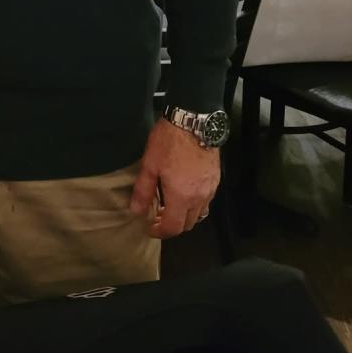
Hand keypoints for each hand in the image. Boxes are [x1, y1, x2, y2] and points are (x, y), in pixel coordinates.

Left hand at [129, 119, 219, 237]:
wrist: (193, 121)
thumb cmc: (169, 141)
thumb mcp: (150, 164)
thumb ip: (143, 190)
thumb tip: (136, 210)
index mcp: (181, 197)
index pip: (173, 227)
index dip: (160, 232)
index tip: (150, 228)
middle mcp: (199, 197)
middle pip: (187, 224)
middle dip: (172, 224)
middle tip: (157, 216)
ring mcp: (210, 189)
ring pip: (199, 214)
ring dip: (184, 215)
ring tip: (170, 205)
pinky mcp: (215, 179)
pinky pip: (206, 201)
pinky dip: (194, 204)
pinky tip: (183, 192)